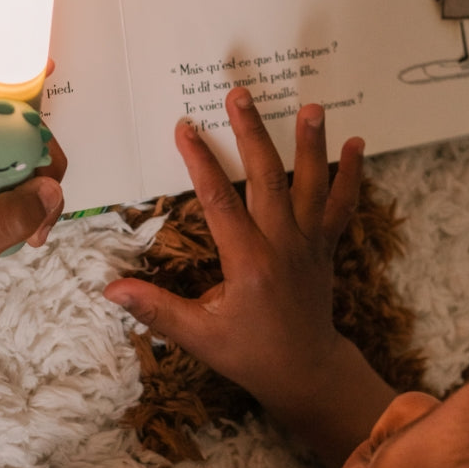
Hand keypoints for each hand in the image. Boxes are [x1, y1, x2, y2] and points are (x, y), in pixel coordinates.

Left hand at [0, 68, 66, 314]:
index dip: (4, 78)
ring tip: (35, 229)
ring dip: (42, 185)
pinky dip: (38, 200)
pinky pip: (26, 173)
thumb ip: (8, 218)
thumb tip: (52, 188)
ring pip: (25, 149)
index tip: (42, 67)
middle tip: (45, 196)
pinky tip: (31, 232)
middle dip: (37, 155)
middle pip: (9, 120)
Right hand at [104, 88, 392, 458]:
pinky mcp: (325, 246)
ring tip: (311, 107)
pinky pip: (341, 206)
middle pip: (266, 179)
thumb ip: (157, 309)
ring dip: (311, 145)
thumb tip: (111, 291)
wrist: (306, 371)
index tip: (186, 128)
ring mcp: (308, 244)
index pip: (220, 202)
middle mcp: (282, 245)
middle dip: (252, 134)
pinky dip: (351, 175)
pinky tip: (357, 143)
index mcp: (248, 263)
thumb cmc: (250, 354)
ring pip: (311, 185)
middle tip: (240, 95)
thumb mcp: (199, 336)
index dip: (201, 162)